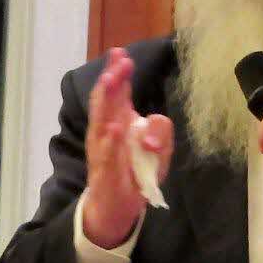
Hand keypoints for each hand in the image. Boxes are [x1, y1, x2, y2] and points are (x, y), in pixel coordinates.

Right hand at [82, 47, 173, 248]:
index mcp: (119, 122)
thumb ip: (160, 131)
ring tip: (111, 80)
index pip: (116, 94)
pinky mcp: (105, 174)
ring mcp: (103, 152)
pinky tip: (114, 128)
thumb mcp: (157, 150)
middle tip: (119, 61)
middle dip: (112, 80)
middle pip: (107, 102)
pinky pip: (108, 156)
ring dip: (106, 101)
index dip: (118, 73)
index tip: (121, 54)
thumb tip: (154, 122)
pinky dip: (111, 143)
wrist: (116, 209)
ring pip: (103, 123)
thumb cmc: (135, 173)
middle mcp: (106, 133)